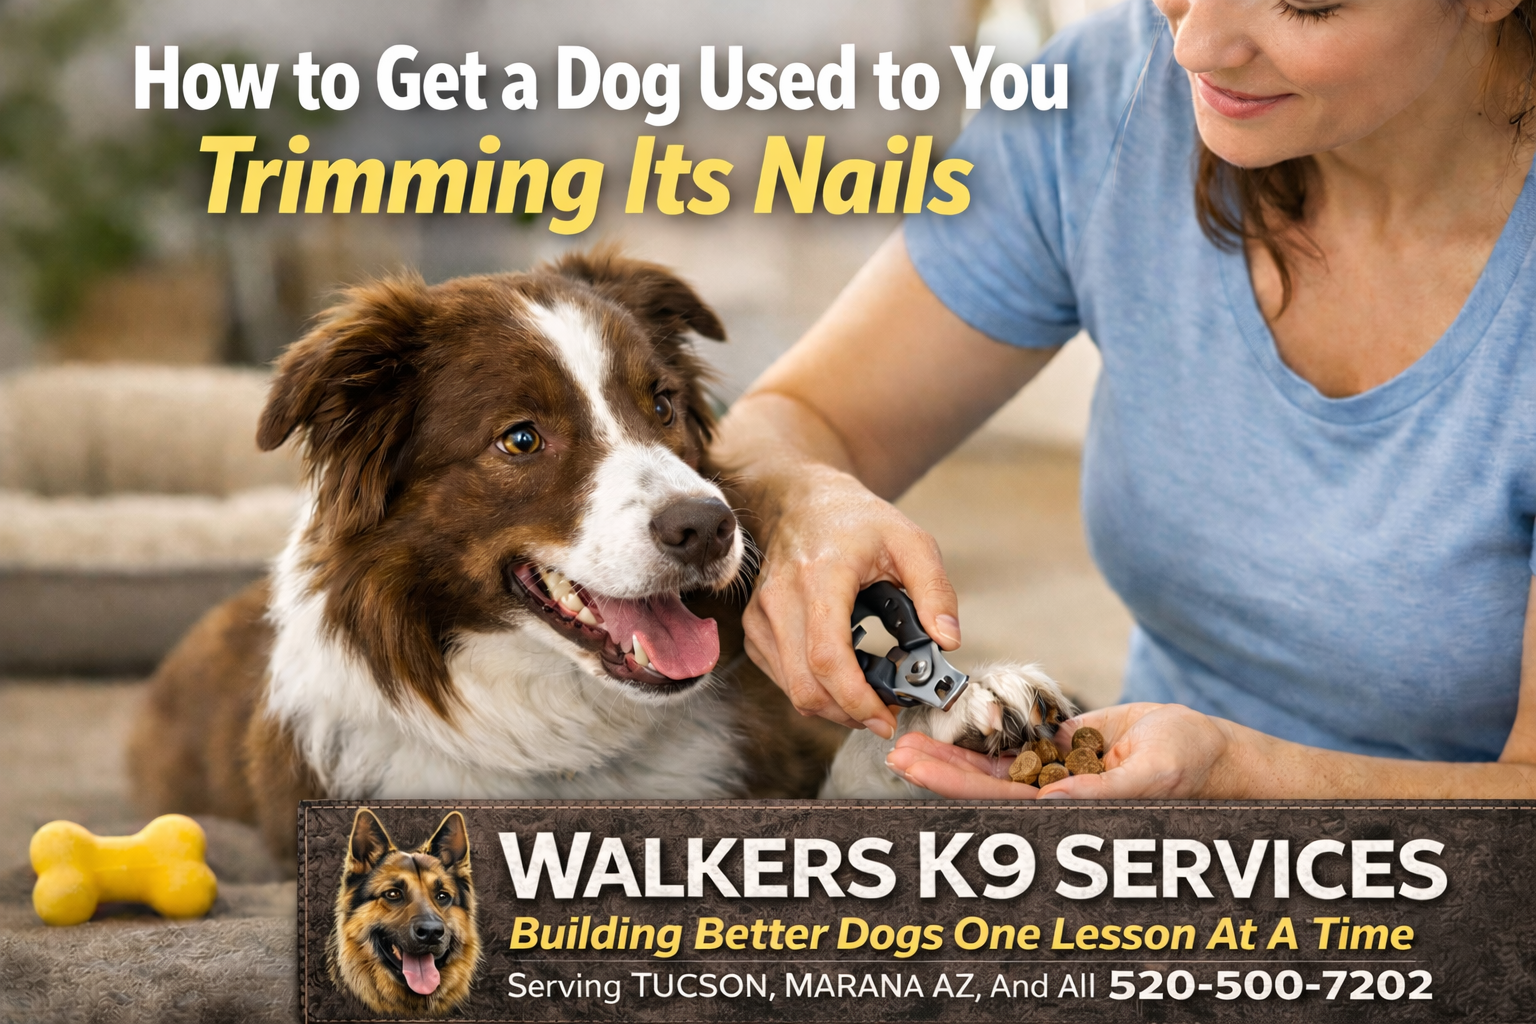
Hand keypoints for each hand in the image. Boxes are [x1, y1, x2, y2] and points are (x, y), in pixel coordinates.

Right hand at [741, 461, 960, 737]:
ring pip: (792, 689)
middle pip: (806, 685)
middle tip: (885, 714)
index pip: (828, 656)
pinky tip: (842, 674)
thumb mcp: (912, 542)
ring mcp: (761, 615)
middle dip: (849, 713)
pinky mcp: (755, 627)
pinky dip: (813, 689)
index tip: (886, 718)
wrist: (803, 501)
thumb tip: (948, 641)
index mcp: (821, 575)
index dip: (856, 699)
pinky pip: (782, 678)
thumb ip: (935, 591)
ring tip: (869, 692)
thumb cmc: (858, 521)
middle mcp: (780, 598)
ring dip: (833, 706)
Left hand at [886, 703, 1245, 797]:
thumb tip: (1050, 802)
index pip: (1000, 805)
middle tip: (896, 752)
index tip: (918, 772)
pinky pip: (1012, 745)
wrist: (1205, 746)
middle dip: (939, 772)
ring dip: (950, 754)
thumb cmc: (1188, 765)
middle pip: (983, 788)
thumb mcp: (1151, 778)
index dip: (957, 788)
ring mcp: (1053, 776)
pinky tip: (949, 728)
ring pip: (991, 767)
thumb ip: (1101, 794)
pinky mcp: (1058, 750)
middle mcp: (1053, 801)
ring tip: (908, 739)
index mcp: (1069, 816)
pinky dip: (980, 738)